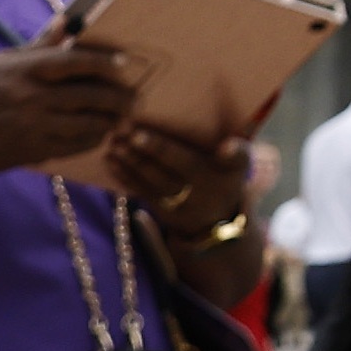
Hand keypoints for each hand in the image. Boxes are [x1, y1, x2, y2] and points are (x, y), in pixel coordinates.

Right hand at [0, 34, 140, 180]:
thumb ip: (37, 47)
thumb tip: (67, 21)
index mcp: (23, 70)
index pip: (75, 62)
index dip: (105, 62)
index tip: (124, 64)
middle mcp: (32, 97)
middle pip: (91, 95)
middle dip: (119, 97)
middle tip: (135, 98)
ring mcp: (35, 126)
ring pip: (90, 123)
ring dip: (111, 120)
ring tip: (123, 117)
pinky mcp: (36, 150)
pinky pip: (77, 145)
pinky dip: (94, 139)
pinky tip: (100, 134)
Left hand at [108, 116, 255, 237]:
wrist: (220, 219)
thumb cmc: (227, 177)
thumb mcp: (241, 166)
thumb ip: (237, 152)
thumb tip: (227, 145)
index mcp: (214, 177)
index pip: (186, 162)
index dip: (162, 150)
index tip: (138, 136)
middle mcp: (195, 193)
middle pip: (161, 171)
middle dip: (137, 152)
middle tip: (118, 131)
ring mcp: (177, 204)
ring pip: (148, 181)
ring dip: (127, 161)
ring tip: (112, 141)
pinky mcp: (162, 210)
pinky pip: (140, 191)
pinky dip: (123, 175)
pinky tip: (109, 159)